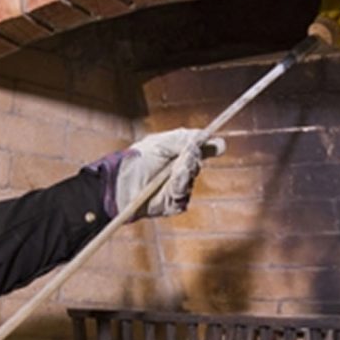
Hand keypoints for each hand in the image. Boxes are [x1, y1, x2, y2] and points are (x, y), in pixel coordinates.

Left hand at [88, 128, 224, 220]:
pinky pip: (183, 197)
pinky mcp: (171, 204)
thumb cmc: (135, 162)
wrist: (119, 185)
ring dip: (183, 176)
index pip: (199, 148)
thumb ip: (183, 139)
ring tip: (171, 174)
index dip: (210, 146)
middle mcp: (177, 169)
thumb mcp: (159, 144)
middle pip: (197, 164)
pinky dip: (177, 190)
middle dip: (191, 160)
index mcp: (175, 153)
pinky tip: (169, 188)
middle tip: (184, 157)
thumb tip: (207, 136)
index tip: (219, 146)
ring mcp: (175, 188)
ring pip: (190, 181)